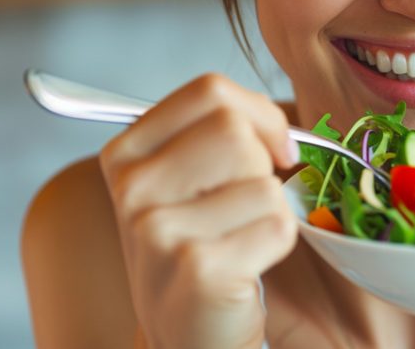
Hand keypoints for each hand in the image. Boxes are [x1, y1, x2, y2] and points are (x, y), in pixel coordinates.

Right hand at [99, 74, 299, 348]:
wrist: (188, 338)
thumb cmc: (200, 252)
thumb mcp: (191, 181)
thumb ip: (221, 130)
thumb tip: (287, 121)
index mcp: (127, 152)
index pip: (210, 91)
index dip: (259, 114)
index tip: (270, 150)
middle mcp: (132, 187)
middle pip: (235, 129)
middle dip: (263, 168)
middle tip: (244, 208)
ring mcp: (157, 229)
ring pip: (263, 180)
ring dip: (271, 210)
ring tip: (239, 240)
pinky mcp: (196, 267)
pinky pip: (277, 223)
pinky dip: (279, 244)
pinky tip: (247, 268)